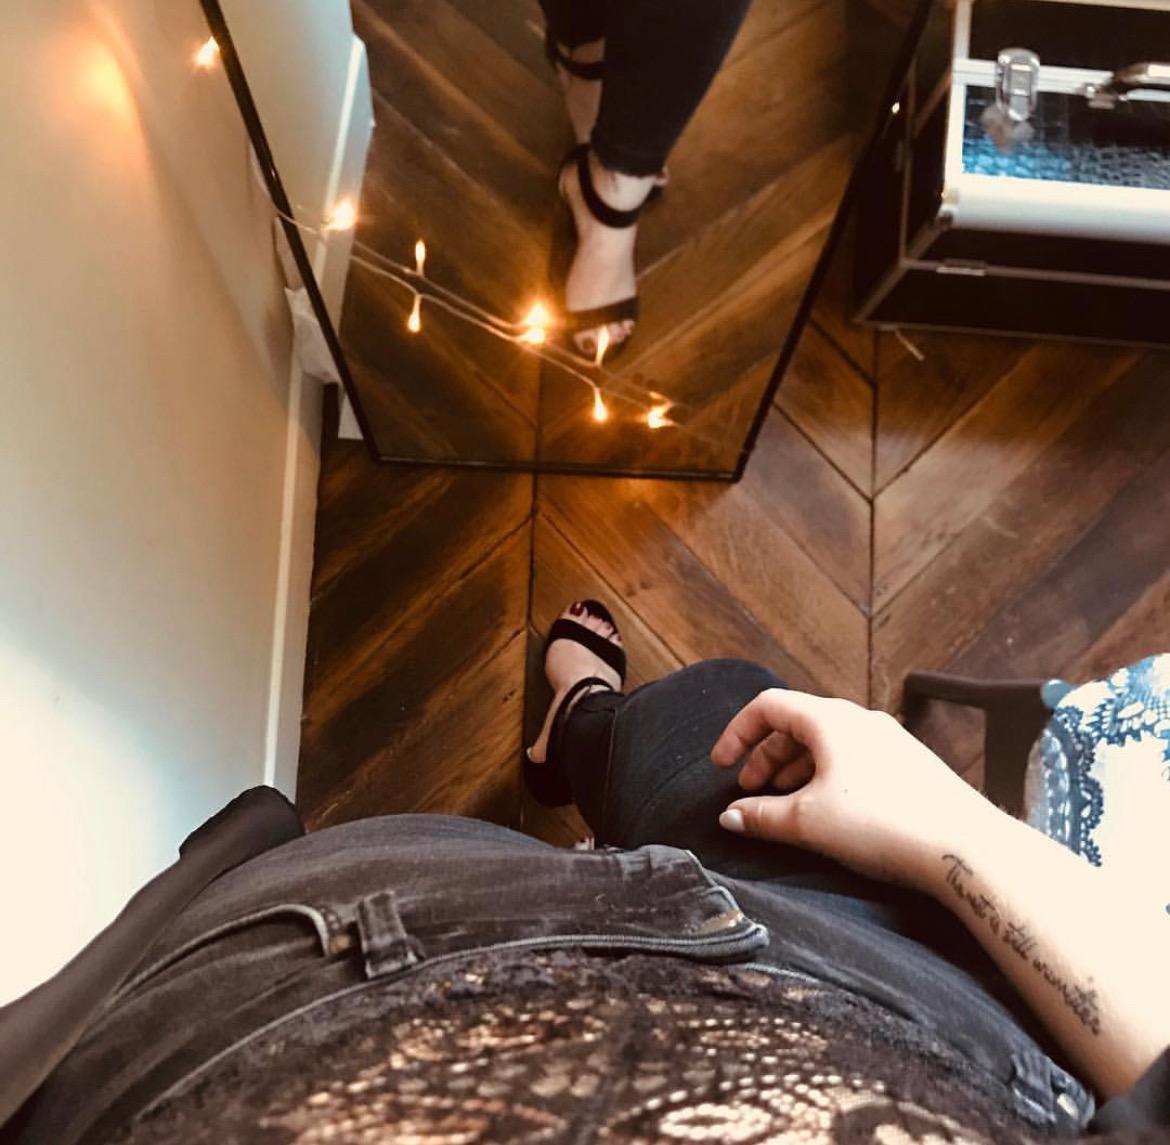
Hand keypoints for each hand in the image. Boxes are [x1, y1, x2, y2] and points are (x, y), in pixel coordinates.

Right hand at [710, 689, 996, 888]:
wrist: (965, 847)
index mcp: (829, 719)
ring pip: (826, 743)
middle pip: (796, 724)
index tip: (721, 766)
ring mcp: (888, 740)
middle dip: (765, 757)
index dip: (737, 733)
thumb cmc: (882, 823)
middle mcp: (859, 719)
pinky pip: (852, 758)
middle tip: (749, 792)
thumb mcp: (807, 821)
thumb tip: (730, 816)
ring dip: (794, 769)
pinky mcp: (908, 765)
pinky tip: (827, 810)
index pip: (768, 706)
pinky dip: (825, 776)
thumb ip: (761, 815)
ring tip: (783, 804)